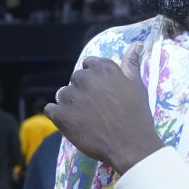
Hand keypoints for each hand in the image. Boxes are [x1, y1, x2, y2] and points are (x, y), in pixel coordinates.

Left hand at [46, 44, 163, 173]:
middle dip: (83, 91)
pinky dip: (58, 115)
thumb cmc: (136, 115)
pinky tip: (71, 124)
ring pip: (63, 95)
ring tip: (85, 118)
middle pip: (76, 80)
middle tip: (96, 109)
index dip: (95, 79)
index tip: (102, 93)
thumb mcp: (137, 85)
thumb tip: (136, 44)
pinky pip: (51, 109)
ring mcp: (69, 96)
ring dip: (70, 103)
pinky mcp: (59, 114)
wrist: (129, 144)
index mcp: (101, 68)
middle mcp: (82, 78)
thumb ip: (131, 63)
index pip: (89, 64)